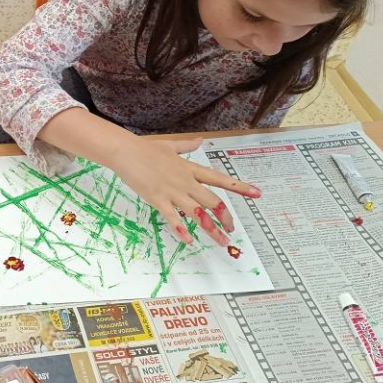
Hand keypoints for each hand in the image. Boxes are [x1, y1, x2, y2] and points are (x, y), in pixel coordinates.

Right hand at [113, 136, 260, 246]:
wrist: (125, 151)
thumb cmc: (145, 148)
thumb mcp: (170, 145)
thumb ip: (187, 146)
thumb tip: (201, 140)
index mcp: (190, 168)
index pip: (219, 179)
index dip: (239, 187)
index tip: (257, 193)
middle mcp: (186, 181)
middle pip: (213, 201)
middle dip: (226, 217)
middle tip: (232, 230)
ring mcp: (172, 191)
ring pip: (197, 213)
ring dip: (211, 229)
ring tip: (222, 242)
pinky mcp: (157, 199)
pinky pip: (172, 217)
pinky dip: (181, 229)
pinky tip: (188, 240)